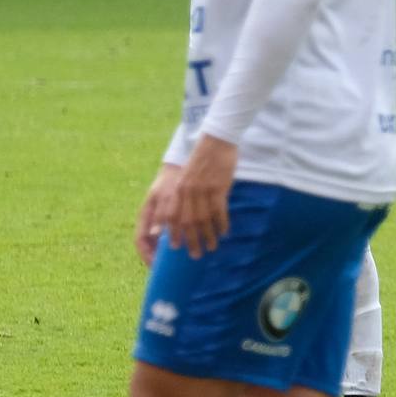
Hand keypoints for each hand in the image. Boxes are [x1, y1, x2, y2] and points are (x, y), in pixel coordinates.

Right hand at [135, 164, 181, 266]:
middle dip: (157, 259)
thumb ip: (161, 214)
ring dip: (166, 254)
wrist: (178, 170)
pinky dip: (176, 245)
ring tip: (178, 265)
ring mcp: (158, 221)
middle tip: (168, 271)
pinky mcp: (169, 220)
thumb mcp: (166, 197)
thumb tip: (153, 234)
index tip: (155, 267)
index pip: (140, 242)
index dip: (146, 255)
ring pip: (158, 243)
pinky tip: (187, 250)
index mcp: (145, 216)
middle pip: (149, 246)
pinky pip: (169, 236)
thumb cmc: (171, 183)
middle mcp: (150, 221)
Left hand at [158, 136, 238, 258]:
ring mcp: (202, 190)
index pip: (171, 216)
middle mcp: (187, 192)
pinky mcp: (218, 188)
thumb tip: (183, 216)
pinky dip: (221, 224)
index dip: (172, 233)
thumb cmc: (202, 159)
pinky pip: (219, 211)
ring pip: (204, 220)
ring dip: (208, 236)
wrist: (216, 141)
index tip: (175, 248)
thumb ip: (184, 194)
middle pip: (187, 222)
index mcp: (178, 188)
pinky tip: (224, 232)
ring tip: (212, 247)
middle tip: (195, 255)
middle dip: (191, 241)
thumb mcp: (188, 176)